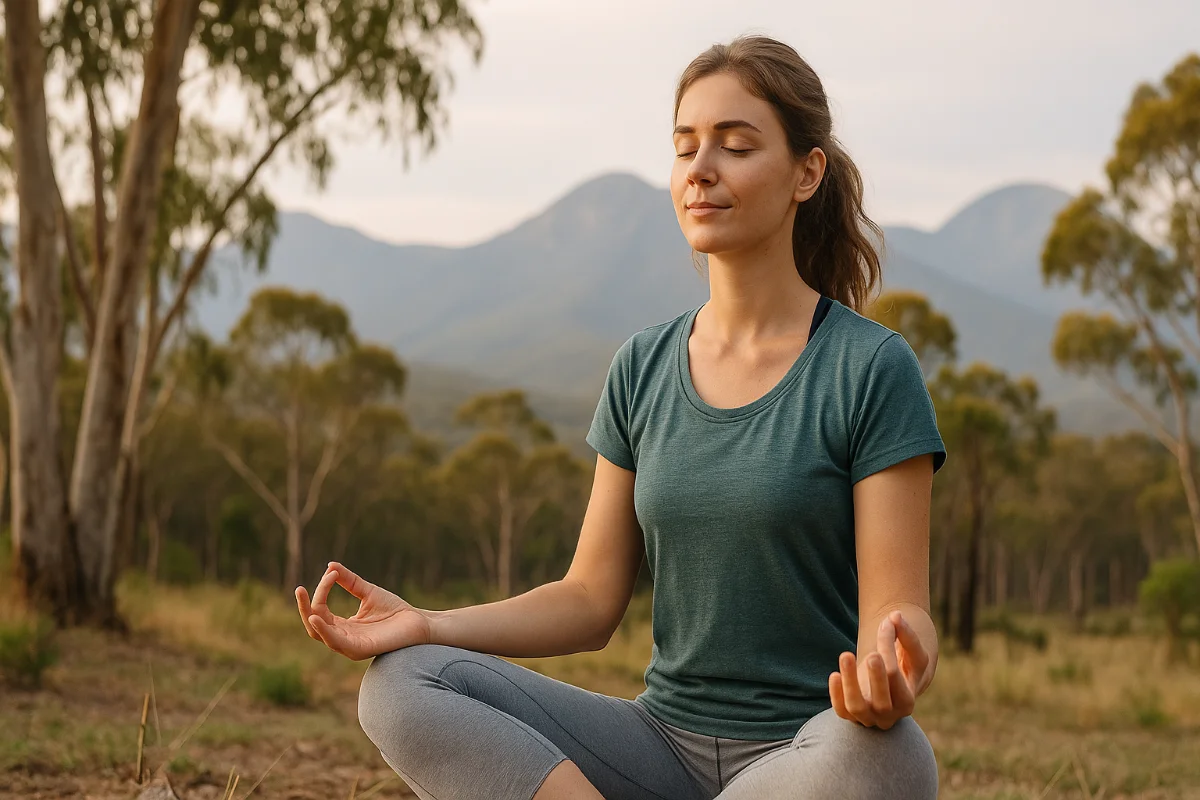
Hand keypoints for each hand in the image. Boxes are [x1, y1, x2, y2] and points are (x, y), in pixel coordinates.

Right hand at [296, 561, 432, 660]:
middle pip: (314, 626)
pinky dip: (325, 631)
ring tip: (306, 599)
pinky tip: (318, 617)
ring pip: (321, 635)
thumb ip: (349, 581)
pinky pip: (336, 643)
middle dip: (305, 607)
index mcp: (344, 627)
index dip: (321, 592)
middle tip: (299, 589)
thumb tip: (330, 565)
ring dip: (311, 617)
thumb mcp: (368, 592)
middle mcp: (344, 638)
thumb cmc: (395, 610)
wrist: (419, 622)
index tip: (330, 573)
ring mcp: (351, 646)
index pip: (321, 611)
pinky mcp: (360, 649)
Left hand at [828, 610, 929, 729]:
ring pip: (856, 707)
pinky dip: (835, 694)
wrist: (889, 681)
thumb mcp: (912, 651)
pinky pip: (840, 710)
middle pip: (881, 702)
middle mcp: (888, 716)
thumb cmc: (903, 663)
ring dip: (849, 683)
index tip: (885, 624)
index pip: (896, 677)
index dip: (888, 649)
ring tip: (846, 655)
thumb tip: (895, 616)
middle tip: (872, 654)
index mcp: (907, 702)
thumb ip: (907, 634)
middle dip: (876, 677)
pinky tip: (834, 674)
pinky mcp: (850, 715)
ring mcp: (867, 718)